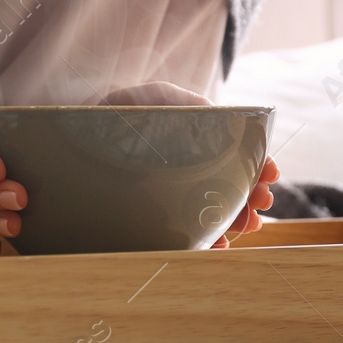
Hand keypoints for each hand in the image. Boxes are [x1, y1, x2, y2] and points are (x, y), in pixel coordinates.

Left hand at [98, 81, 277, 249]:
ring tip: (249, 225)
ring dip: (236, 219)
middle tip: (262, 203)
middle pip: (228, 185)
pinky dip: (204, 240)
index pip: (234, 154)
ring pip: (211, 211)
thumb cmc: (114, 111)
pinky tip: (218, 244)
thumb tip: (227, 118)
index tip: (272, 174)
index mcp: (192, 141)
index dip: (257, 163)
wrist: (71, 140)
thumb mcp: (157, 98)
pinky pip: (183, 236)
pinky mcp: (150, 220)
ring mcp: (169, 195)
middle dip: (252, 195)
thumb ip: (191, 104)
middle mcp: (185, 170)